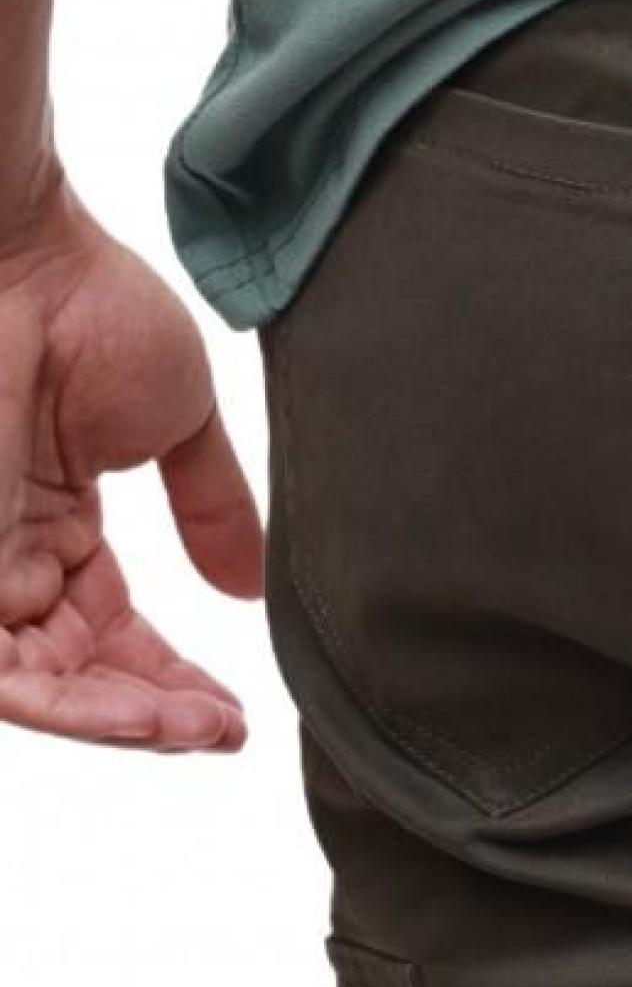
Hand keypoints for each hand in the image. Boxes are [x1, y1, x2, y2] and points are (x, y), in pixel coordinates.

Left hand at [0, 174, 263, 749]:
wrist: (19, 257)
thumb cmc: (87, 303)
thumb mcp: (178, 422)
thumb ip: (213, 507)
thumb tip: (253, 587)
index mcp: (53, 522)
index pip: (109, 633)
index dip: (172, 679)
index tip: (234, 710)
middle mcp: (10, 556)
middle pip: (79, 675)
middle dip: (155, 715)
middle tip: (221, 729)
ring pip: (43, 691)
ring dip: (124, 723)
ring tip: (198, 729)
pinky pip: (8, 677)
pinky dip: (80, 710)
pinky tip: (153, 715)